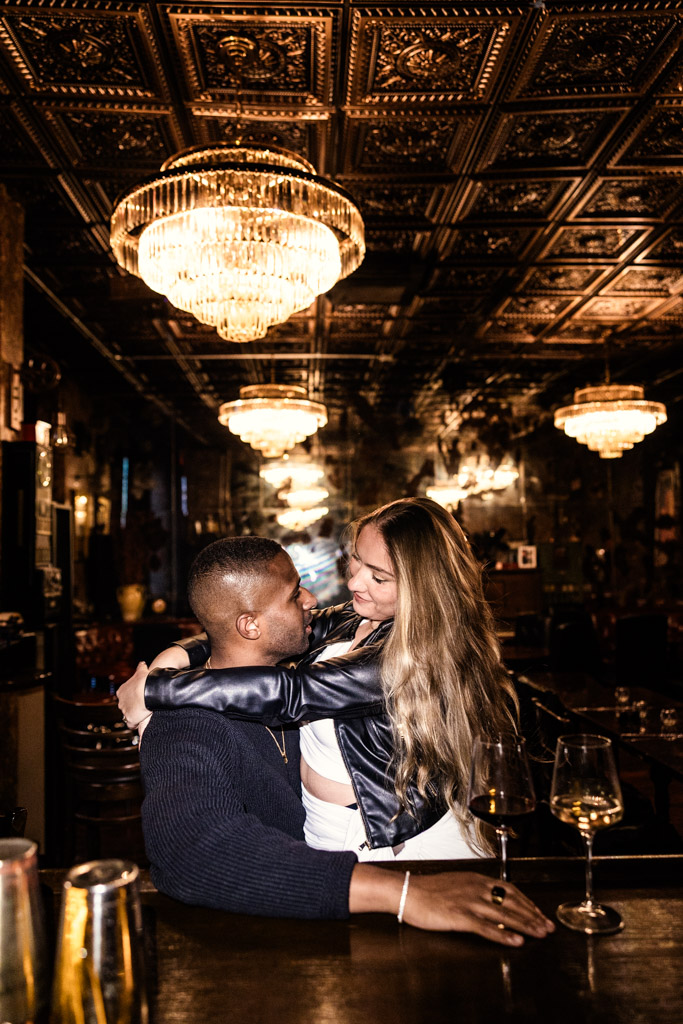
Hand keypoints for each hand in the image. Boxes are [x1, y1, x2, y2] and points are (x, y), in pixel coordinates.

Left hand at [116, 661, 149, 729]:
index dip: (132, 697)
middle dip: (132, 707)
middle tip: (142, 706)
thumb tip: (142, 663)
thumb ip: (140, 667)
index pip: (124, 696)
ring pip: (127, 715)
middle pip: (125, 706)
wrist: (147, 690)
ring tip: (143, 714)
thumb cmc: (144, 680)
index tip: (139, 698)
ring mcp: (124, 711)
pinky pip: (131, 725)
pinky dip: (135, 724)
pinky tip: (140, 722)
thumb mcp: (141, 671)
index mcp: (121, 691)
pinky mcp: (129, 719)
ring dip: (134, 715)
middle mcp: (120, 701)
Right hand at [401, 872, 553, 944]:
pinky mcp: (460, 916)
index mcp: (476, 879)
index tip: (540, 913)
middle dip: (533, 915)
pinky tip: (516, 941)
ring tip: (540, 934)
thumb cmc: (428, 890)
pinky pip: (486, 927)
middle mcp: (476, 888)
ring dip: (526, 925)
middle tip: (548, 926)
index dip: (527, 902)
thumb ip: (475, 889)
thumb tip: (492, 898)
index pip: (509, 889)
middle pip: (512, 902)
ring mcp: (469, 902)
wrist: (406, 891)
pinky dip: (504, 934)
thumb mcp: (456, 883)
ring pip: (504, 914)